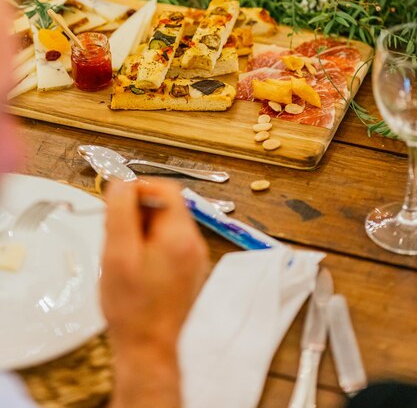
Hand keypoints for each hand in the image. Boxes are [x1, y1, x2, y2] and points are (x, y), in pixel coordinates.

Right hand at [101, 178, 207, 407]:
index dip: (139, 187)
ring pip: (166, 225)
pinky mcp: (188, 270)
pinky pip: (169, 243)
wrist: (148, 349)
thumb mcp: (117, 253)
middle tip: (114, 230)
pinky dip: (150, 245)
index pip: (166, 189)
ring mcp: (194, 258)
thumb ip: (120, 212)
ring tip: (123, 253)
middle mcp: (194, 243)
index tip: (117, 199)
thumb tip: (122, 183)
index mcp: (180, 235)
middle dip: (137, 211)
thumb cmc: (132, 307)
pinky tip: (135, 266)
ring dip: (142, 228)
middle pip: (166, 206)